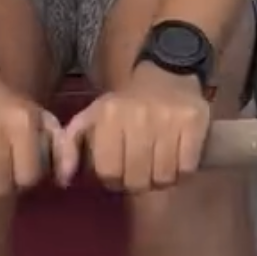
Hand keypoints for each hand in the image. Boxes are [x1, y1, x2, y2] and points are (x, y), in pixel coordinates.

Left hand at [58, 62, 211, 192]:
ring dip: (161, 178)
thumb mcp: (93, 117)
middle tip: (141, 168)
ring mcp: (169, 119)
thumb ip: (71, 146)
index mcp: (109, 114)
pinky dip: (183, 170)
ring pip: (164, 178)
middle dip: (138, 181)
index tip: (120, 168)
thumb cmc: (125, 105)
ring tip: (159, 162)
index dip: (114, 178)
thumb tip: (62, 180)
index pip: (108, 173)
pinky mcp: (194, 122)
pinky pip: (187, 168)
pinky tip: (177, 156)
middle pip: (137, 180)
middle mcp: (138, 116)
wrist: (166, 74)